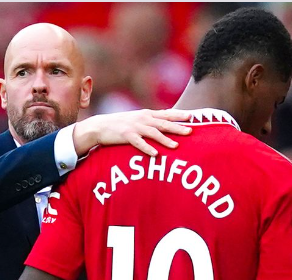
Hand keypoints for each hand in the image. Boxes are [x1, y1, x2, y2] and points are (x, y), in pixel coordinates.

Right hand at [73, 109, 191, 156]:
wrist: (100, 126)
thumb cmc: (120, 124)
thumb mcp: (137, 119)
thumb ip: (150, 121)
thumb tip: (165, 124)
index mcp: (146, 114)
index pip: (166, 114)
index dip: (179, 115)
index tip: (192, 116)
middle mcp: (142, 119)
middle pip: (163, 123)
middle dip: (177, 127)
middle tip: (190, 131)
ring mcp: (134, 127)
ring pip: (153, 133)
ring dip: (165, 139)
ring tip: (176, 145)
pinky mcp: (126, 135)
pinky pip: (138, 143)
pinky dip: (147, 148)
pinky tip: (155, 154)